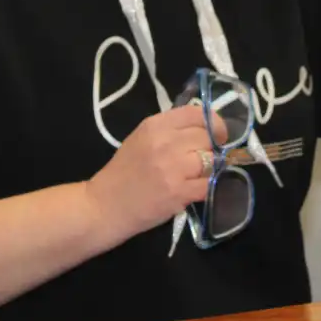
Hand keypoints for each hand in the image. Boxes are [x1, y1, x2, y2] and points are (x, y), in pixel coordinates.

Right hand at [83, 105, 227, 235]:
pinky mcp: (178, 192)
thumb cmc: (123, 173)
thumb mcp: (141, 139)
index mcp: (154, 125)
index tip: (217, 134)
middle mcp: (165, 142)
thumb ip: (169, 130)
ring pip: (211, 161)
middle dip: (210, 149)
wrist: (104, 206)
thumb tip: (204, 127)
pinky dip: (205, 188)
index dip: (214, 123)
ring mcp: (173, 168)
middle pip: (207, 137)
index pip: (197, 114)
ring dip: (208, 169)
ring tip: (195, 176)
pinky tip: (192, 190)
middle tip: (200, 160)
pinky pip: (208, 185)